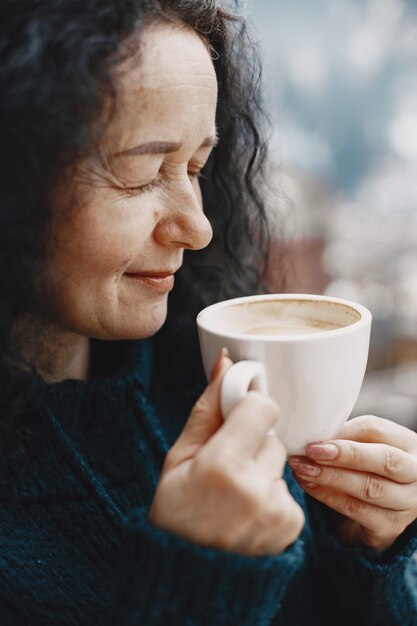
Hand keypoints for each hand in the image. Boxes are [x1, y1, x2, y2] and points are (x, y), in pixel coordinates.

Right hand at [150, 349, 304, 555]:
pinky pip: (289, 489)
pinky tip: (248, 513)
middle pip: (272, 436)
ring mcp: (278, 511)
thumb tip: (227, 362)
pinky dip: (272, 495)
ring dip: (263, 471)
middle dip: (251, 444)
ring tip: (235, 496)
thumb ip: (209, 407)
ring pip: (281, 462)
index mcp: (221, 466)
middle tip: (226, 470)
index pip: (263, 407)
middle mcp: (255, 489)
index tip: (236, 417)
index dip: (249, 408)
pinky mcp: (292, 526)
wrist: (188, 574)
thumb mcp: (179, 457)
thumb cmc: (176, 511)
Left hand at [289, 415, 416, 551]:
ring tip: (302, 468)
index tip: (315, 436)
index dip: (344, 432)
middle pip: (385, 460)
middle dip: (345, 454)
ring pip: (370, 487)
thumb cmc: (367, 470)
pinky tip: (308, 486)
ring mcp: (407, 503)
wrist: (376, 514)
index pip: (378, 430)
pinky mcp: (390, 527)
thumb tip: (313, 434)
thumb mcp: (363, 449)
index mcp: (409, 445)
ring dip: (330, 476)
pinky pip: (356, 509)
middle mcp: (416, 474)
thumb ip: (345, 439)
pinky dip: (328, 496)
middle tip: (311, 451)